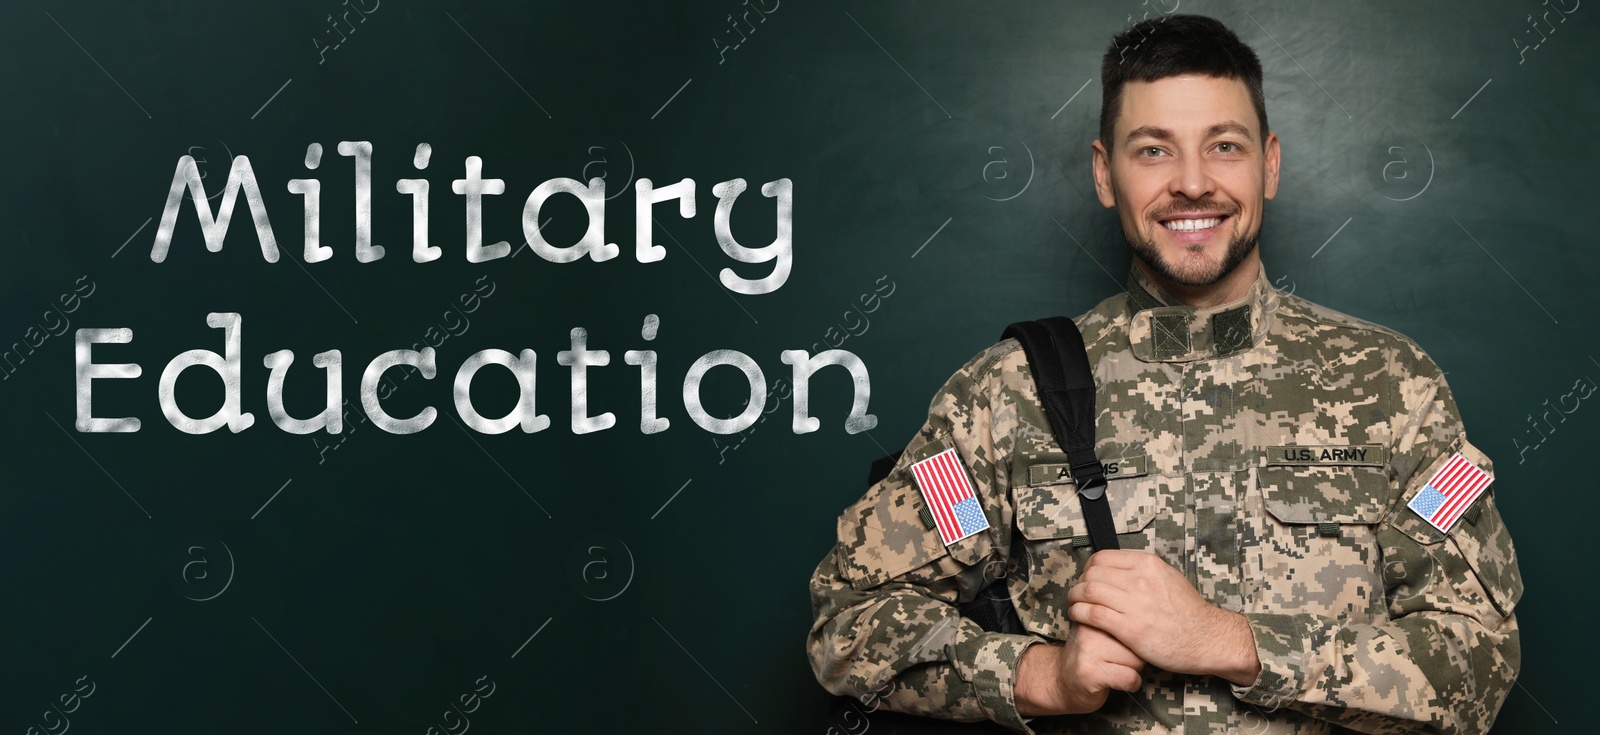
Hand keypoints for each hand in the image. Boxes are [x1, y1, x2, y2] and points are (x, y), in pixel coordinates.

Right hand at [1015, 622, 1144, 715]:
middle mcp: (1090, 628)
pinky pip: (1129, 678)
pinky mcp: (1091, 673)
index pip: (1133, 618)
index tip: (1129, 642)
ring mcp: (1088, 650)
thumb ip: (1117, 616)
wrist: (1060, 681)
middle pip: (1137, 640)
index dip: (1137, 635)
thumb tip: (1152, 612)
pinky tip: (1120, 681)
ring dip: (1134, 669)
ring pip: (1136, 660)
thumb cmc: (1089, 654)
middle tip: (1121, 658)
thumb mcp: (1098, 628)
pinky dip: (1131, 684)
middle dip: (1137, 653)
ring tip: (1118, 669)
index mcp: (1094, 613)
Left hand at [1064, 549, 1259, 683]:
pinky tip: (1077, 617)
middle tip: (1077, 594)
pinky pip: (1093, 614)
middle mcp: (1140, 579)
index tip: (1087, 578)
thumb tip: (1120, 567)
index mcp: (1148, 564)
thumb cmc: (1189, 612)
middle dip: (1079, 584)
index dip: (1088, 569)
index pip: (1102, 558)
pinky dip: (1079, 613)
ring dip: (1074, 598)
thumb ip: (1144, 570)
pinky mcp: (1130, 628)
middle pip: (1092, 574)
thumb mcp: (1168, 577)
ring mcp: (1134, 603)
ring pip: (1088, 591)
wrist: (1207, 638)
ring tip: (1073, 605)